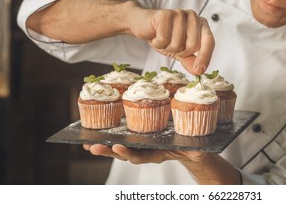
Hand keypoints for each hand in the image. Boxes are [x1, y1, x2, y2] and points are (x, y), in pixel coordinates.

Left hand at [83, 143, 241, 183]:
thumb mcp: (197, 150)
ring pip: (120, 146)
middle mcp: (146, 151)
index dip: (129, 153)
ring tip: (87, 142)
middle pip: (124, 153)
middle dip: (108, 150)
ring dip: (104, 144)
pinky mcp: (141, 137)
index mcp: (158, 154)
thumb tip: (198, 151)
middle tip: (93, 147)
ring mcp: (142, 145)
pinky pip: (124, 137)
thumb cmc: (193, 149)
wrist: (191, 149)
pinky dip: (110, 135)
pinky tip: (98, 130)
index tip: (118, 148)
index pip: (141, 156)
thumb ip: (196, 151)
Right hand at [125, 2, 214, 74]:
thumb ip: (190, 60)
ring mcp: (179, 14)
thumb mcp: (179, 51)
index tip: (199, 71)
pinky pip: (164, 39)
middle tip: (171, 45)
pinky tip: (155, 36)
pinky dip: (158, 43)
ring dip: (167, 47)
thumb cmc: (164, 36)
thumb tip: (198, 71)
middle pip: (192, 46)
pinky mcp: (165, 14)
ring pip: (177, 44)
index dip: (205, 57)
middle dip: (179, 52)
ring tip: (163, 39)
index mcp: (201, 24)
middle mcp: (193, 16)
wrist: (143, 25)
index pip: (209, 41)